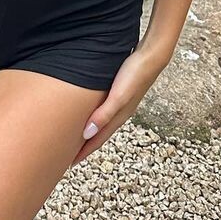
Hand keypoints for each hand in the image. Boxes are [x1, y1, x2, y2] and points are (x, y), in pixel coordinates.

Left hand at [70, 43, 168, 165]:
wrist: (151, 57)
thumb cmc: (134, 75)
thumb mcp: (118, 96)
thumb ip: (103, 114)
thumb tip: (86, 134)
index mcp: (118, 117)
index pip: (98, 139)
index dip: (84, 151)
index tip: (70, 163)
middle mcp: (120, 113)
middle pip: (99, 134)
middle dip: (85, 145)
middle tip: (69, 154)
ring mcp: (122, 103)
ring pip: (102, 123)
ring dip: (91, 131)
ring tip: (78, 137)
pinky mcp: (121, 92)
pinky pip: (105, 111)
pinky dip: (96, 117)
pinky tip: (92, 112)